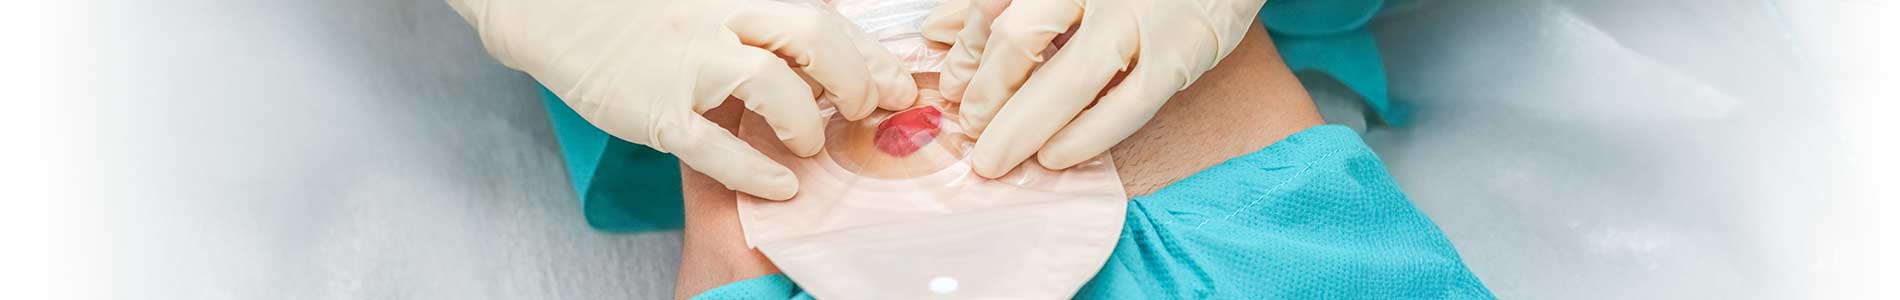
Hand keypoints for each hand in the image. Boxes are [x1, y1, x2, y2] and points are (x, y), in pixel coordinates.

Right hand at [447, 0, 916, 199]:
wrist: (549, 9)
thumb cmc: (636, 5)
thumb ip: (762, 16)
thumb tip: (831, 48)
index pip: (824, 18)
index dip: (869, 54)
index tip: (896, 80)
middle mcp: (718, 17)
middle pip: (814, 40)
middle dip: (854, 79)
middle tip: (864, 109)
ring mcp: (688, 64)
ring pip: (775, 88)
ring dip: (808, 122)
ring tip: (810, 143)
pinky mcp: (656, 110)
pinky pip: (720, 149)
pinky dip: (759, 172)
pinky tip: (781, 184)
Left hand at [922, 0, 1264, 177]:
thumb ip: (999, 1)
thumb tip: (936, 31)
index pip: (995, 10)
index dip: (967, 56)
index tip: (956, 93)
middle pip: (1020, 39)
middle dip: (985, 94)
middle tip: (970, 133)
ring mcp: (1140, 17)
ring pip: (1068, 79)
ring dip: (1023, 126)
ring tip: (996, 158)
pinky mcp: (1182, 52)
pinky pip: (1126, 106)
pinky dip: (1085, 136)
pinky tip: (1054, 156)